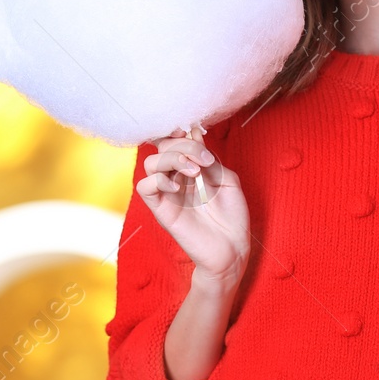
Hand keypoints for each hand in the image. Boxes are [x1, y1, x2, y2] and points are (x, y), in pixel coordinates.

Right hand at [136, 128, 250, 287]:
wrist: (233, 248)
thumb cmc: (232, 215)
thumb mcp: (227, 179)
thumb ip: (210, 159)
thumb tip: (194, 135)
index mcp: (191, 167)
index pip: (173, 141)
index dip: (176, 131)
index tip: (191, 131)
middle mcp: (176, 177)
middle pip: (163, 147)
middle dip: (183, 146)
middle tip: (204, 160)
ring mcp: (167, 193)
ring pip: (151, 163)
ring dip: (173, 160)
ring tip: (194, 172)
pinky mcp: (161, 210)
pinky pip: (145, 188)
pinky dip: (159, 181)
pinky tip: (178, 188)